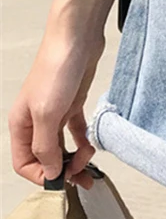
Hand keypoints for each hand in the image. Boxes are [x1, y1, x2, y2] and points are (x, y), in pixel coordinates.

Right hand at [8, 26, 104, 190]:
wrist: (77, 37)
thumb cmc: (56, 70)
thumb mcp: (46, 113)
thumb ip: (45, 146)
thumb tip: (48, 172)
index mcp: (21, 125)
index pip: (25, 162)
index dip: (42, 175)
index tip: (63, 180)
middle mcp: (36, 120)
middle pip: (45, 156)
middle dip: (62, 169)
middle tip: (84, 177)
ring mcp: (56, 111)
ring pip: (62, 145)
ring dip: (75, 158)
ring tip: (91, 166)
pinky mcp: (74, 102)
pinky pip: (76, 129)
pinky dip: (83, 140)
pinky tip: (92, 147)